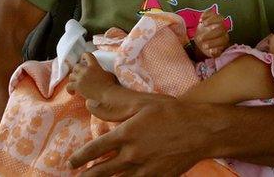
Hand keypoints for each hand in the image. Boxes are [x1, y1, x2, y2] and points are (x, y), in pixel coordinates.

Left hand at [67, 53, 117, 102]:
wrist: (107, 93)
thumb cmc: (110, 84)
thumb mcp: (108, 73)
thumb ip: (102, 70)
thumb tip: (101, 71)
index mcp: (94, 65)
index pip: (87, 55)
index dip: (83, 57)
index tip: (83, 61)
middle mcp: (86, 70)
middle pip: (76, 66)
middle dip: (77, 71)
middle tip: (79, 76)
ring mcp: (81, 78)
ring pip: (71, 76)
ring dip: (73, 80)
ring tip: (76, 84)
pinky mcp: (78, 86)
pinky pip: (68, 86)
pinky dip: (69, 89)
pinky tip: (73, 93)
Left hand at [70, 88, 205, 175]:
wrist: (201, 131)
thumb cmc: (173, 113)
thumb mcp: (143, 102)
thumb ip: (115, 106)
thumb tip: (90, 104)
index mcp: (125, 134)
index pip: (94, 149)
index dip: (79, 158)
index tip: (72, 163)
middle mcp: (131, 155)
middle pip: (100, 172)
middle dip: (87, 176)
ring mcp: (144, 170)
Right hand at [193, 6, 229, 58]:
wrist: (204, 39)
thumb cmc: (207, 46)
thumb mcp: (210, 51)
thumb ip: (212, 52)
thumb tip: (212, 51)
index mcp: (224, 40)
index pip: (222, 40)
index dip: (214, 43)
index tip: (204, 46)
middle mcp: (223, 30)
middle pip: (221, 29)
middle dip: (210, 34)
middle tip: (200, 39)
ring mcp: (219, 21)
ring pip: (218, 18)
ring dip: (210, 21)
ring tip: (202, 25)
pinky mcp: (212, 15)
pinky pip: (212, 12)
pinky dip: (206, 14)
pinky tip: (200, 20)